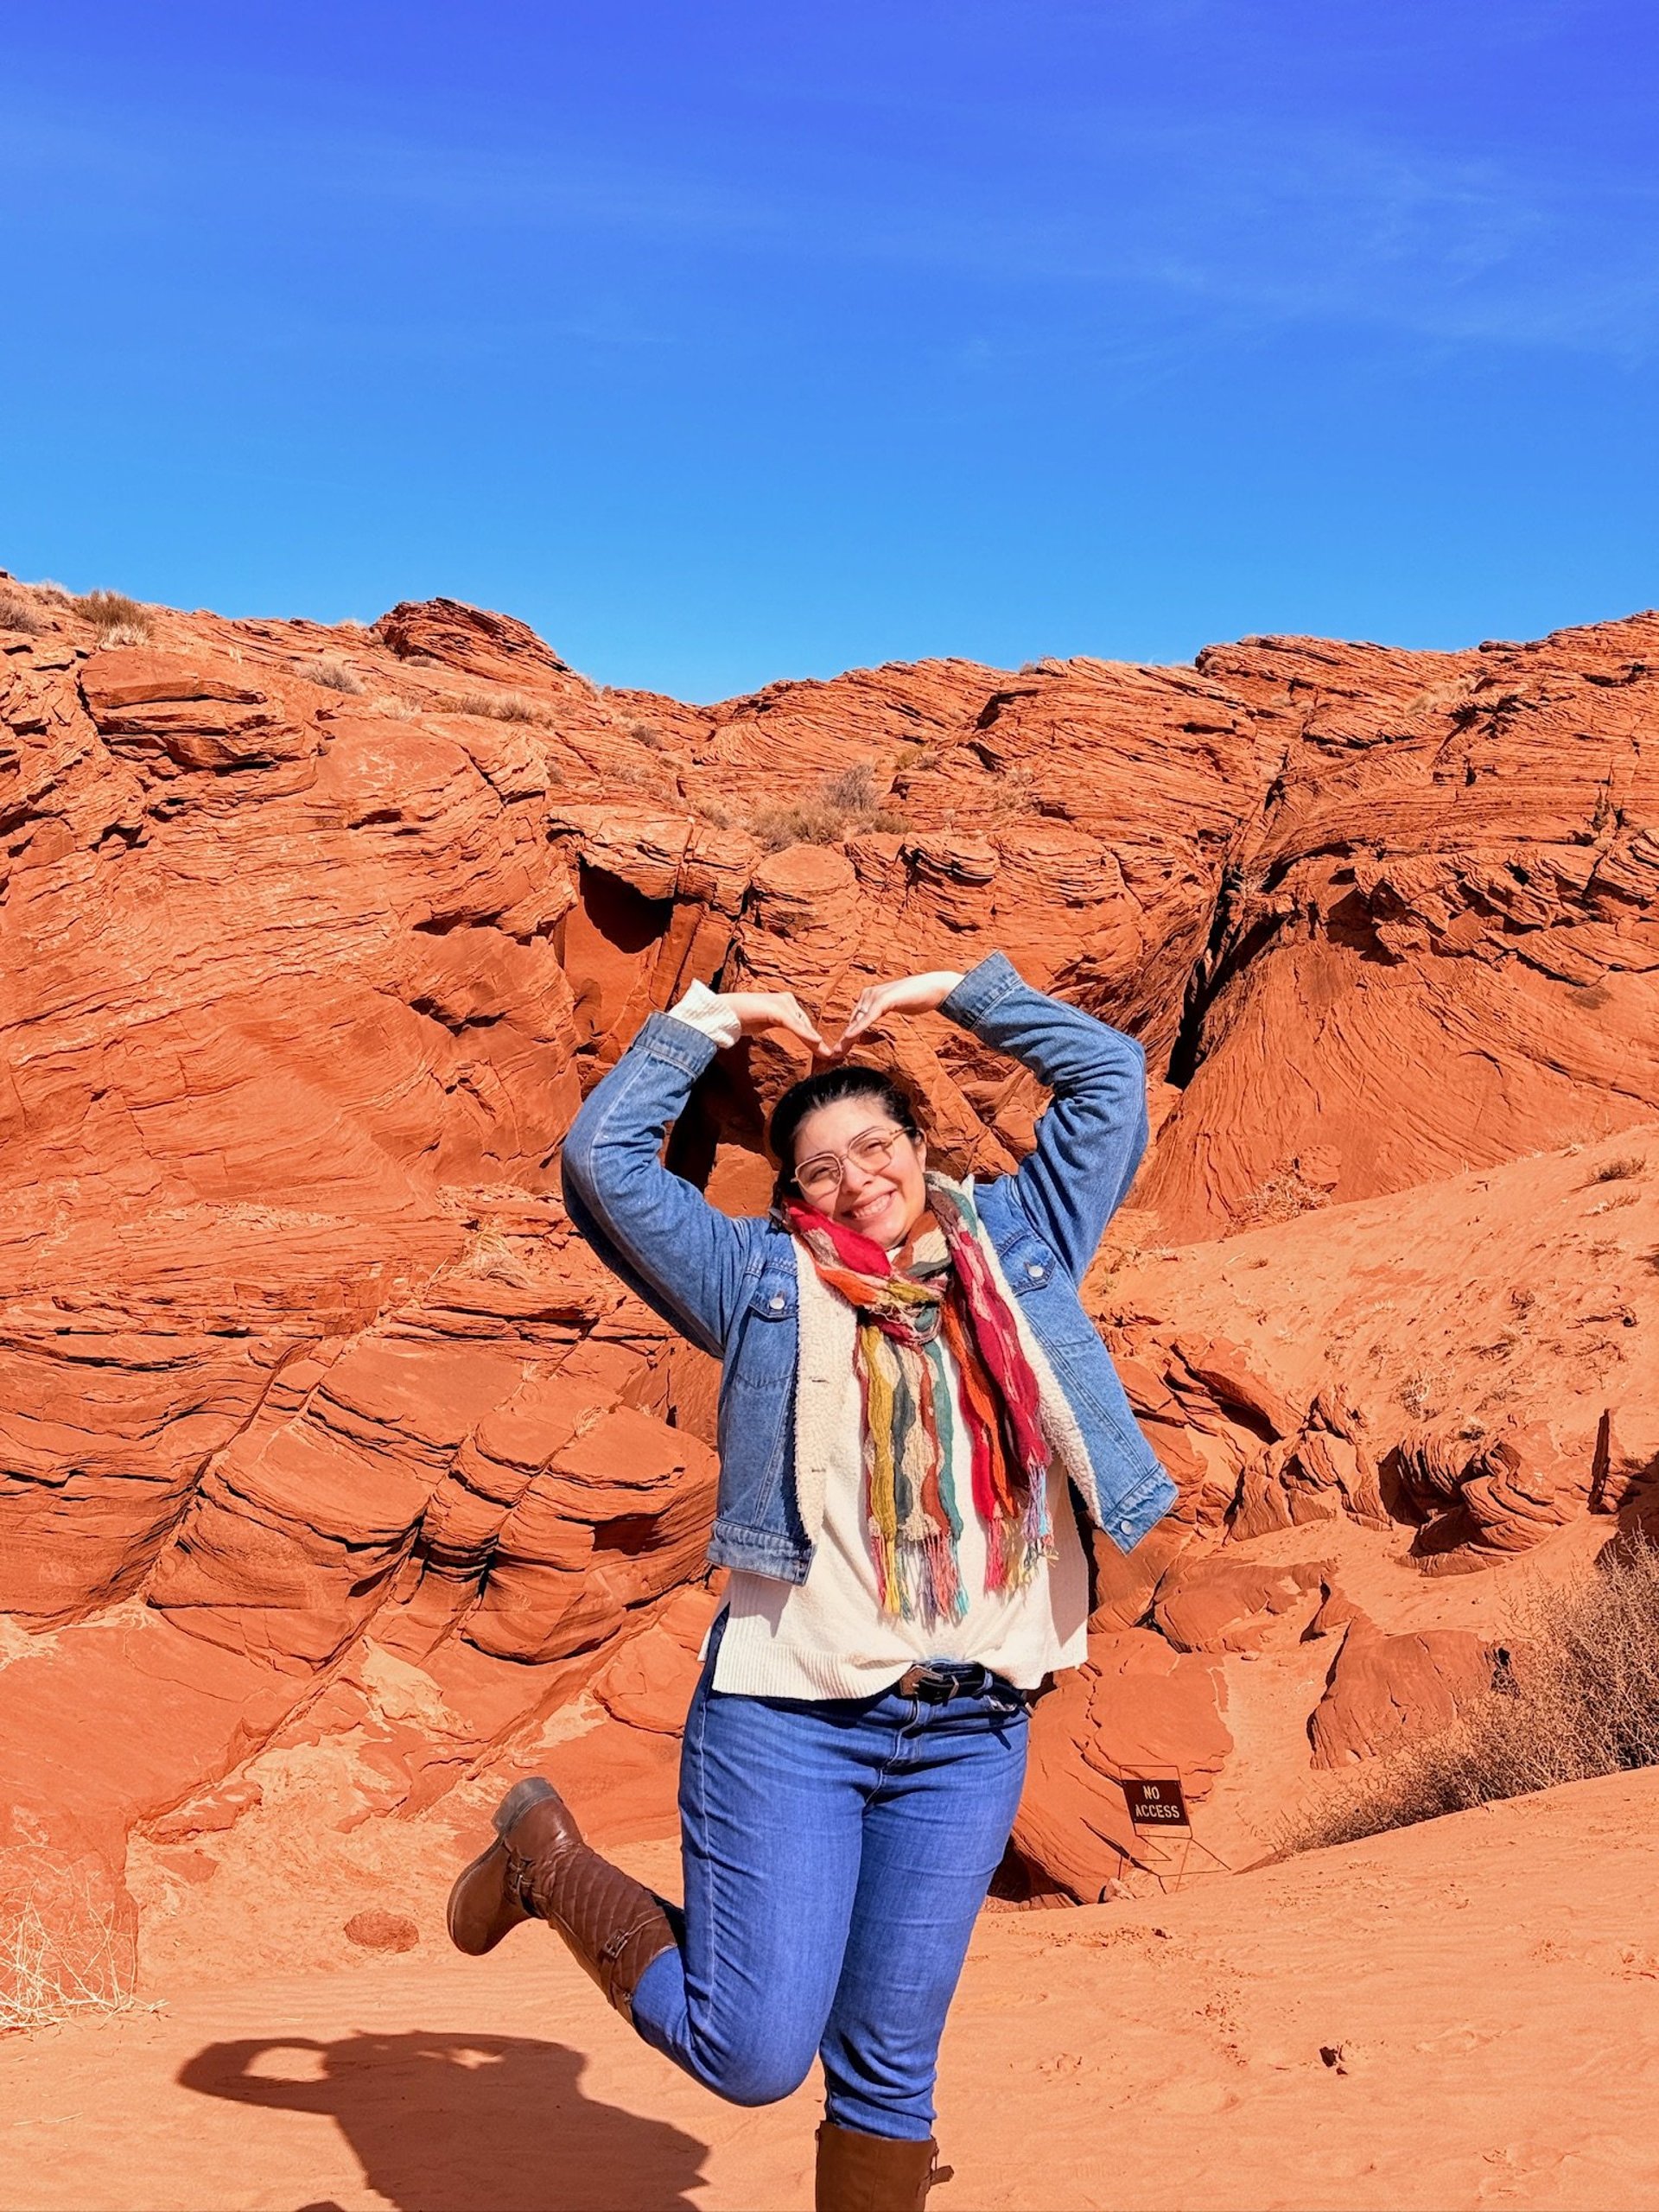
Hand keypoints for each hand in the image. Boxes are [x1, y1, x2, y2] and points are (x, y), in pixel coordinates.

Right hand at [721, 990, 831, 1055]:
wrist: (723, 1012)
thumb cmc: (741, 1018)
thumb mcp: (764, 1023)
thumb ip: (778, 1025)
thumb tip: (787, 1036)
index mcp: (785, 1002)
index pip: (803, 1023)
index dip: (813, 1039)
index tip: (825, 1053)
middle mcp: (787, 1000)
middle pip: (806, 1025)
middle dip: (817, 1042)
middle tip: (830, 1057)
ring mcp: (782, 1003)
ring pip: (802, 1026)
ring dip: (815, 1042)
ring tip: (826, 1054)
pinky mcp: (775, 1010)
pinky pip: (793, 1025)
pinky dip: (805, 1035)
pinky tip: (816, 1043)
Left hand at [838, 971, 963, 1047]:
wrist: (933, 988)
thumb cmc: (915, 998)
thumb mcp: (893, 1007)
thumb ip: (880, 1013)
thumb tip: (873, 1023)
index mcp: (868, 997)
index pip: (854, 1020)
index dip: (847, 1037)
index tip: (839, 1052)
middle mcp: (868, 994)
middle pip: (853, 1022)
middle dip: (843, 1040)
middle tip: (834, 1056)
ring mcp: (875, 995)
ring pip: (858, 1021)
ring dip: (847, 1037)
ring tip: (838, 1052)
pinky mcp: (884, 999)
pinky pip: (869, 1016)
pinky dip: (859, 1027)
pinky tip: (849, 1037)